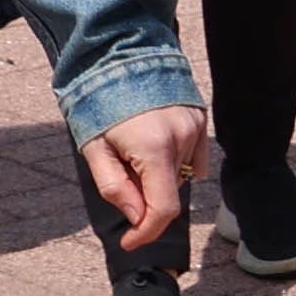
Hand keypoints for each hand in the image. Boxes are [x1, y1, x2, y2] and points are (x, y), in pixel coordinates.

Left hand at [81, 102, 214, 247]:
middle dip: (145, 195)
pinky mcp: (201, 119)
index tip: (130, 241)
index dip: (147, 232)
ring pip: (180, 175)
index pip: (163, 209)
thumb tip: (138, 217)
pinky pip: (193, 157)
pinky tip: (155, 140)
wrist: (119, 54)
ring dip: (159, 175)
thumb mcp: (94, 149)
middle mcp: (181, 138)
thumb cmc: (99, 102)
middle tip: (120, 169)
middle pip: (169, 192)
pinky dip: (174, 160)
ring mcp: (195, 128)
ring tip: (135, 146)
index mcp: (153, 148)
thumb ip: (115, 187)